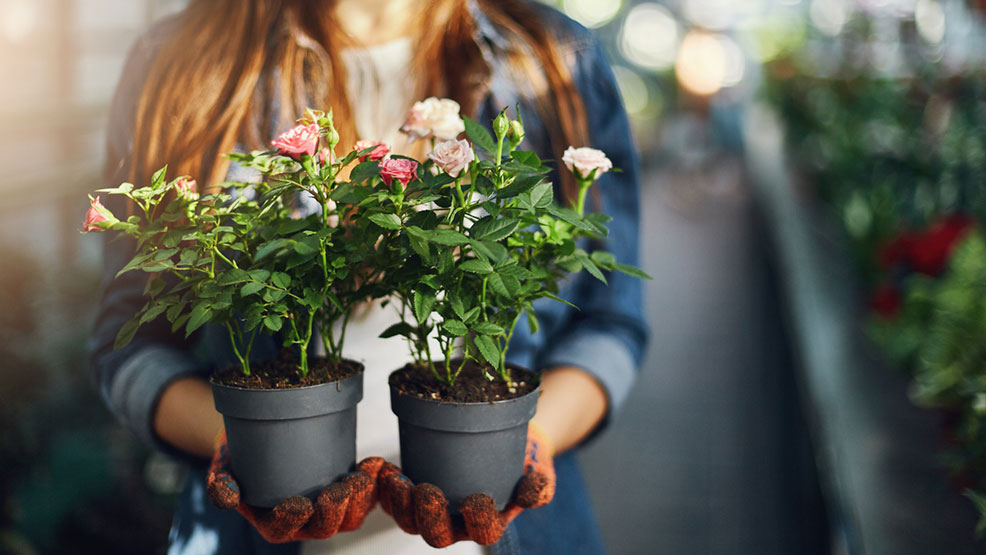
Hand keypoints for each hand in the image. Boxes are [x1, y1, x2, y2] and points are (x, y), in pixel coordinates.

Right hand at [206, 432, 384, 542]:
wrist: (261, 440)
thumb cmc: (241, 456)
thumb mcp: (223, 466)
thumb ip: (221, 482)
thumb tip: (227, 498)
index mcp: (272, 523)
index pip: (282, 529)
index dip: (292, 520)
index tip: (299, 504)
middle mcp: (303, 522)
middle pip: (324, 527)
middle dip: (335, 510)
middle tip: (340, 488)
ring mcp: (327, 510)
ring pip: (350, 517)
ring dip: (360, 499)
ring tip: (363, 476)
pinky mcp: (345, 492)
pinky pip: (365, 497)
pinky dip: (373, 483)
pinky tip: (375, 464)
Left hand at [377, 422, 554, 546]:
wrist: (509, 443)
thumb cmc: (526, 460)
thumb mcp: (540, 470)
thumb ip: (539, 485)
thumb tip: (529, 497)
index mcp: (490, 523)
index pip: (484, 533)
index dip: (479, 521)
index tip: (478, 499)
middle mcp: (458, 523)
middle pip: (436, 535)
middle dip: (427, 516)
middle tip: (426, 490)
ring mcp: (434, 510)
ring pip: (409, 521)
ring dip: (399, 504)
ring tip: (396, 480)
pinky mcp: (415, 492)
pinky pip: (394, 500)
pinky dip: (387, 487)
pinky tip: (384, 468)